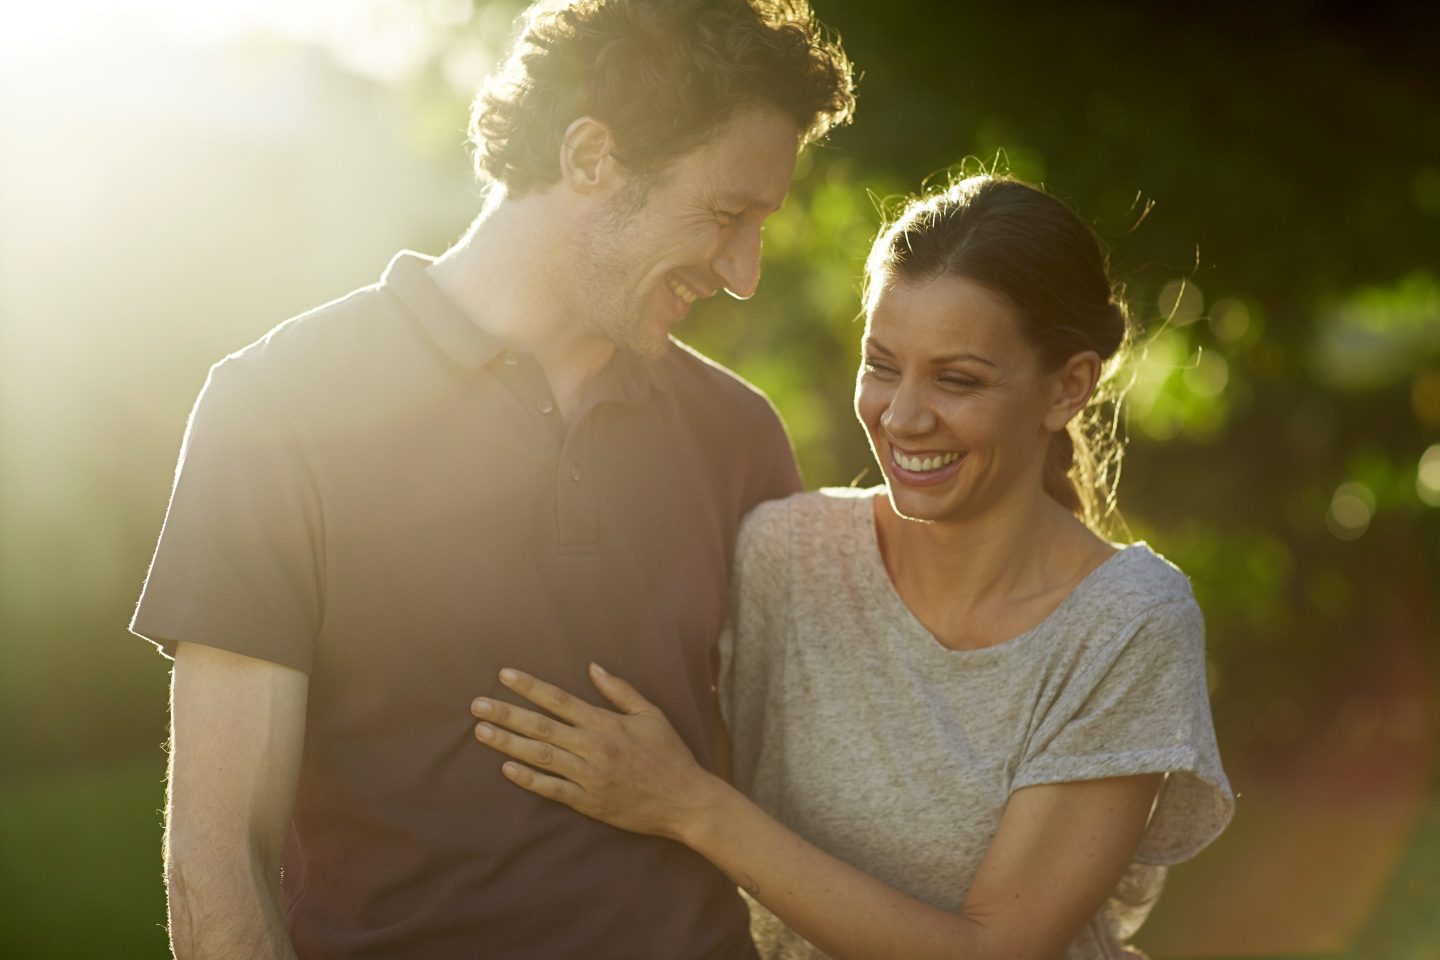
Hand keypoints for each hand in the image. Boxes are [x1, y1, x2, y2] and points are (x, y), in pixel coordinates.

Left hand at [470, 663, 718, 841]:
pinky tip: (507, 768)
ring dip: (508, 744)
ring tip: (482, 732)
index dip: (530, 687)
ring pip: (541, 756)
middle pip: (542, 727)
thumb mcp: (651, 714)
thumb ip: (619, 690)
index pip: (559, 700)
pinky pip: (552, 789)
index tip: (504, 676)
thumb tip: (592, 667)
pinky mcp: (588, 801)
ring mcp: (589, 776)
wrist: (684, 800)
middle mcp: (593, 747)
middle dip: (507, 714)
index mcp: (606, 723)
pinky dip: (529, 779)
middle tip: (478, 706)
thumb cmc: (669, 754)